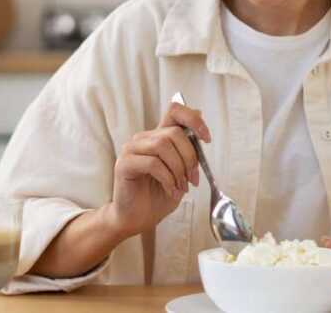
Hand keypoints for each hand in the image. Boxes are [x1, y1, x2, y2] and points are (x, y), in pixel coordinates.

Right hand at [105, 101, 211, 237]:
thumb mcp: (181, 173)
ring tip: (180, 188)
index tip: (206, 138)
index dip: (194, 119)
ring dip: (178, 169)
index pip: (175, 111)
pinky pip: (152, 163)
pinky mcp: (124, 164)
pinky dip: (167, 178)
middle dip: (190, 157)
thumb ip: (188, 154)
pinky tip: (170, 191)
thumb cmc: (158, 196)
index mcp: (158, 137)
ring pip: (162, 146)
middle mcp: (144, 138)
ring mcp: (131, 150)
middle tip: (192, 180)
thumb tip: (201, 136)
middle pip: (174, 132)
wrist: (137, 218)